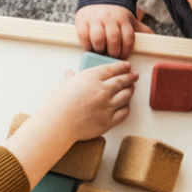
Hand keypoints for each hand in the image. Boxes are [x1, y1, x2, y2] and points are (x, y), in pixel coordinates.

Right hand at [5, 59, 136, 185]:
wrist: (58, 125)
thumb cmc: (57, 106)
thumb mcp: (64, 86)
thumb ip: (71, 79)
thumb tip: (70, 73)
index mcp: (91, 77)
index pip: (112, 69)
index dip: (122, 67)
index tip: (127, 66)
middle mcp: (103, 90)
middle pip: (122, 81)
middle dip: (130, 77)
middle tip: (134, 76)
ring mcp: (107, 106)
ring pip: (126, 95)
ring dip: (130, 91)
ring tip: (131, 89)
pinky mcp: (109, 121)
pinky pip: (124, 112)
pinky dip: (127, 107)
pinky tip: (126, 105)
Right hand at [74, 4, 152, 59]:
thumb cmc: (116, 14)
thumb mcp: (129, 20)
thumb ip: (140, 29)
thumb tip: (154, 38)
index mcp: (123, 20)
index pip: (128, 38)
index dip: (126, 51)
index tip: (122, 58)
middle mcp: (110, 18)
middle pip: (113, 39)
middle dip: (113, 52)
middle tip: (111, 58)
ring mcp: (96, 19)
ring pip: (98, 38)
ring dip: (99, 50)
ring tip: (101, 53)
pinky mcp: (82, 21)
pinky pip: (84, 36)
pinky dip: (87, 45)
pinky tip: (91, 48)